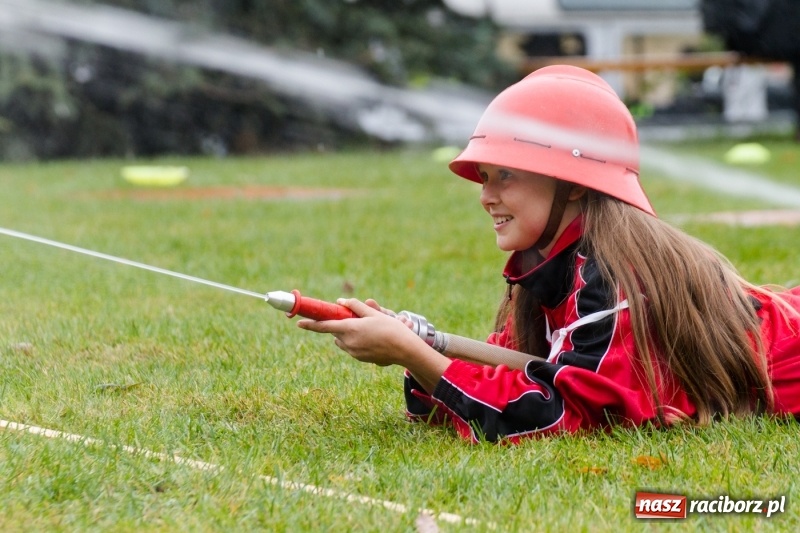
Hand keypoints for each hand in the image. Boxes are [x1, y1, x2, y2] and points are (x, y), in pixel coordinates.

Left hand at [297, 298, 424, 366]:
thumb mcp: (373, 313)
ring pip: (343, 340)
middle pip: (335, 332)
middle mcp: (349, 342)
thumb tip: (340, 302)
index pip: (324, 326)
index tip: (299, 323)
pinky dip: (355, 341)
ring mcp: (354, 352)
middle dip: (340, 324)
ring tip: (366, 329)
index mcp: (350, 329)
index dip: (310, 324)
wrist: (405, 350)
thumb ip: (355, 307)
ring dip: (347, 333)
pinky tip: (372, 338)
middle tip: (353, 318)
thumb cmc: (391, 329)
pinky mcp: (360, 359)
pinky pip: (351, 347)